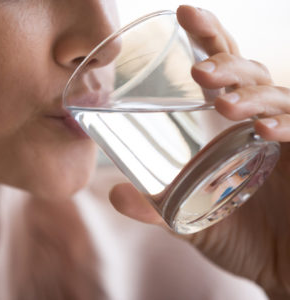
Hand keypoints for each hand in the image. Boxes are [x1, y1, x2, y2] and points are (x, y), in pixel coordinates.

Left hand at [109, 5, 289, 297]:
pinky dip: (285, 122)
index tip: (184, 13)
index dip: (207, 38)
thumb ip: (155, 208)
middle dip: (225, 63)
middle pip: (246, 72)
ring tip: (225, 104)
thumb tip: (114, 193)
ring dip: (250, 93)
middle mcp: (257, 122)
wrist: (282, 266)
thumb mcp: (189, 221)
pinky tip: (268, 129)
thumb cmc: (241, 237)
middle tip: (201, 72)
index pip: (219, 72)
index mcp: (226, 127)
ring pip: (274, 94)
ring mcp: (285, 134)